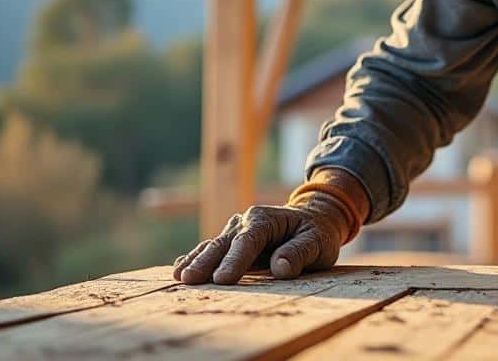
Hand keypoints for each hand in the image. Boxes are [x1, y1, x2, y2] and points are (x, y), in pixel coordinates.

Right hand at [171, 194, 350, 284]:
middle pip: (223, 243)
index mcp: (266, 219)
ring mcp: (235, 230)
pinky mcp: (231, 242)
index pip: (248, 241)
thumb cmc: (317, 233)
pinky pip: (211, 250)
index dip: (235, 260)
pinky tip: (179, 269)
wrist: (314, 220)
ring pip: (213, 246)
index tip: (223, 279)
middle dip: (206, 261)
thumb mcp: (318, 242)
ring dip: (196, 261)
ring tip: (180, 276)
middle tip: (190, 279)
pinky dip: (195, 258)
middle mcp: (245, 221)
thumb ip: (299, 253)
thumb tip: (280, 267)